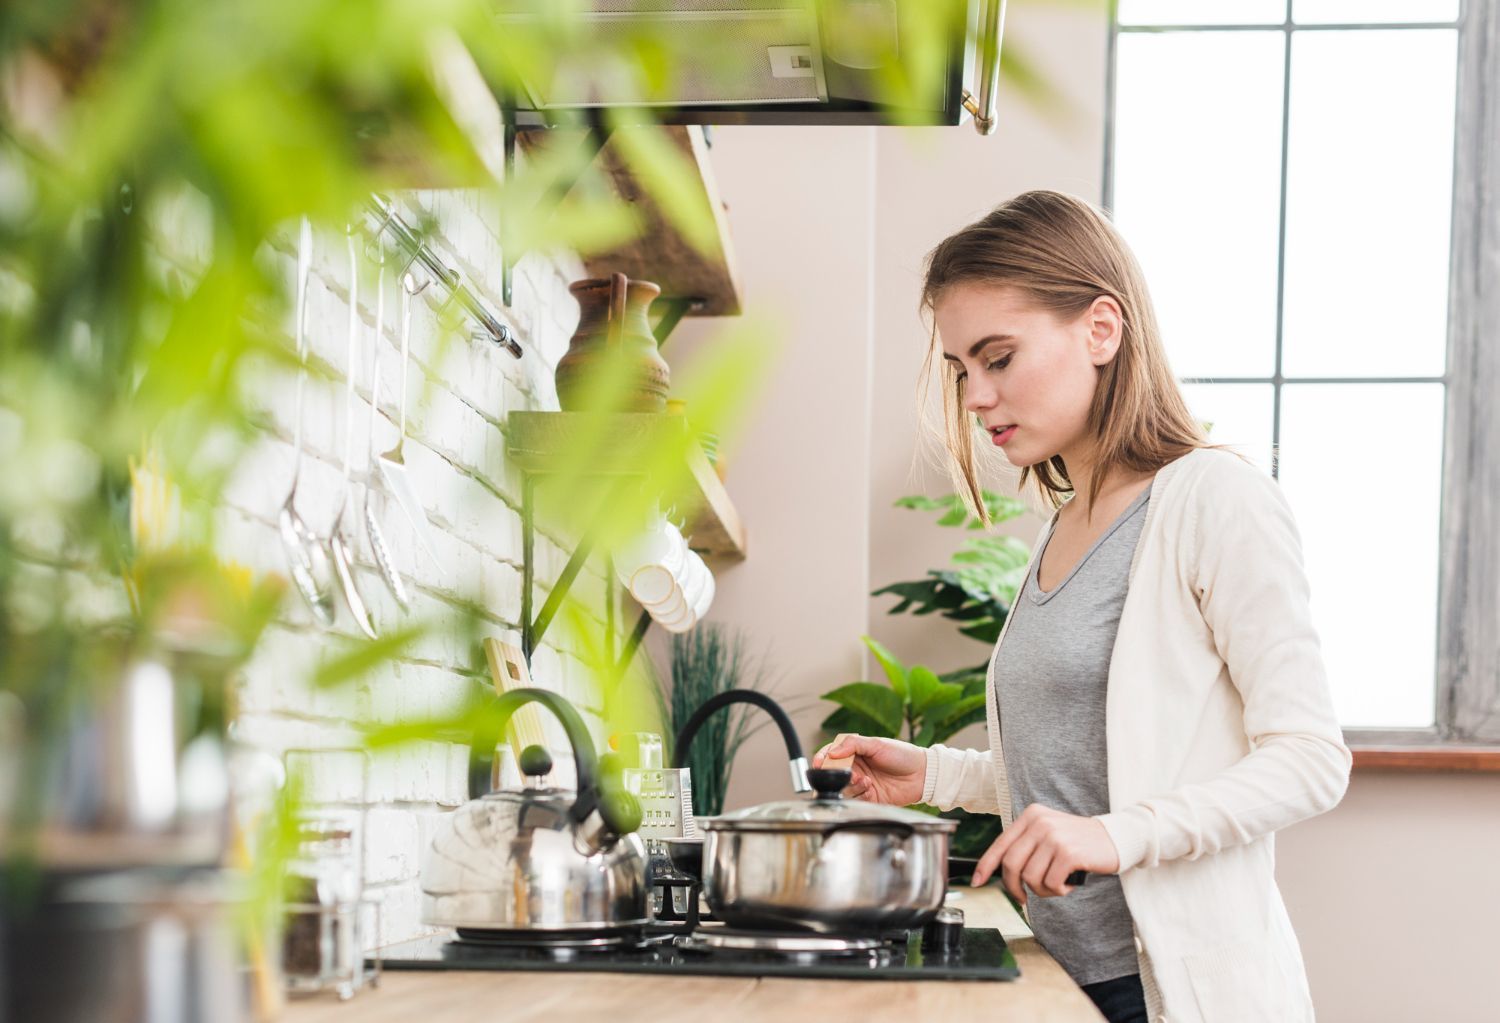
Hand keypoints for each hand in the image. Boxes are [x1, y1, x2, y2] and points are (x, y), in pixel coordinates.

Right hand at [811, 733, 925, 805]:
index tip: (819, 763)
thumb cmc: (903, 755)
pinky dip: (860, 795)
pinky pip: (856, 800)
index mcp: (855, 753)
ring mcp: (862, 784)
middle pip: (834, 775)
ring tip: (866, 781)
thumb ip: (853, 745)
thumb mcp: (877, 744)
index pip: (831, 755)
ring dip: (851, 786)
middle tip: (851, 774)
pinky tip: (871, 789)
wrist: (923, 774)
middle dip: (838, 775)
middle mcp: (856, 769)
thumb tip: (832, 751)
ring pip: (843, 789)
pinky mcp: (869, 799)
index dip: (822, 759)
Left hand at [971, 803, 1120, 906]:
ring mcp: (1053, 836)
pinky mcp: (1068, 853)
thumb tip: (1003, 872)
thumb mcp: (1049, 834)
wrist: (1116, 838)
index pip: (1000, 845)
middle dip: (1015, 888)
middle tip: (1024, 899)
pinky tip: (1070, 884)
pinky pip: (1050, 884)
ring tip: (1058, 885)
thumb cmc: (1079, 843)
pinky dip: (1059, 891)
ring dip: (1043, 891)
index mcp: (1030, 816)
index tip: (977, 882)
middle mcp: (1039, 822)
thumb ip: (1027, 847)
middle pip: (1011, 865)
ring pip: (1030, 878)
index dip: (985, 866)